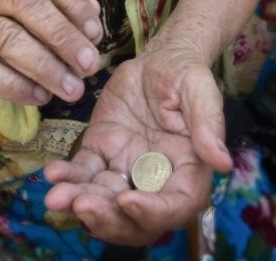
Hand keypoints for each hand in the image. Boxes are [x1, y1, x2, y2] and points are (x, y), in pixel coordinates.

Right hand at [0, 0, 102, 107]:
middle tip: (89, 64)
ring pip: (7, 37)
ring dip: (45, 65)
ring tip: (71, 88)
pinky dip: (18, 86)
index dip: (74, 5)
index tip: (95, 34)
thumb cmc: (7, 38)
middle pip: (25, 3)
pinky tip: (40, 97)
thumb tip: (94, 14)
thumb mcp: (38, 23)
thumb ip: (65, 15)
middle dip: (62, 35)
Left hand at [44, 45, 231, 245]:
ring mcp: (126, 165)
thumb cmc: (186, 74)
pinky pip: (84, 169)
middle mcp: (155, 177)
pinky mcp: (102, 149)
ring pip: (103, 197)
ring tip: (57, 198)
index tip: (128, 200)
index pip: (175, 206)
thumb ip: (208, 126)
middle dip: (107, 218)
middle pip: (134, 216)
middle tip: (82, 205)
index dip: (152, 213)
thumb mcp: (201, 92)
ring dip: (80, 202)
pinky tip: (53, 173)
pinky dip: (68, 176)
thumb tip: (222, 162)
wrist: (159, 57)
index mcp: (187, 170)